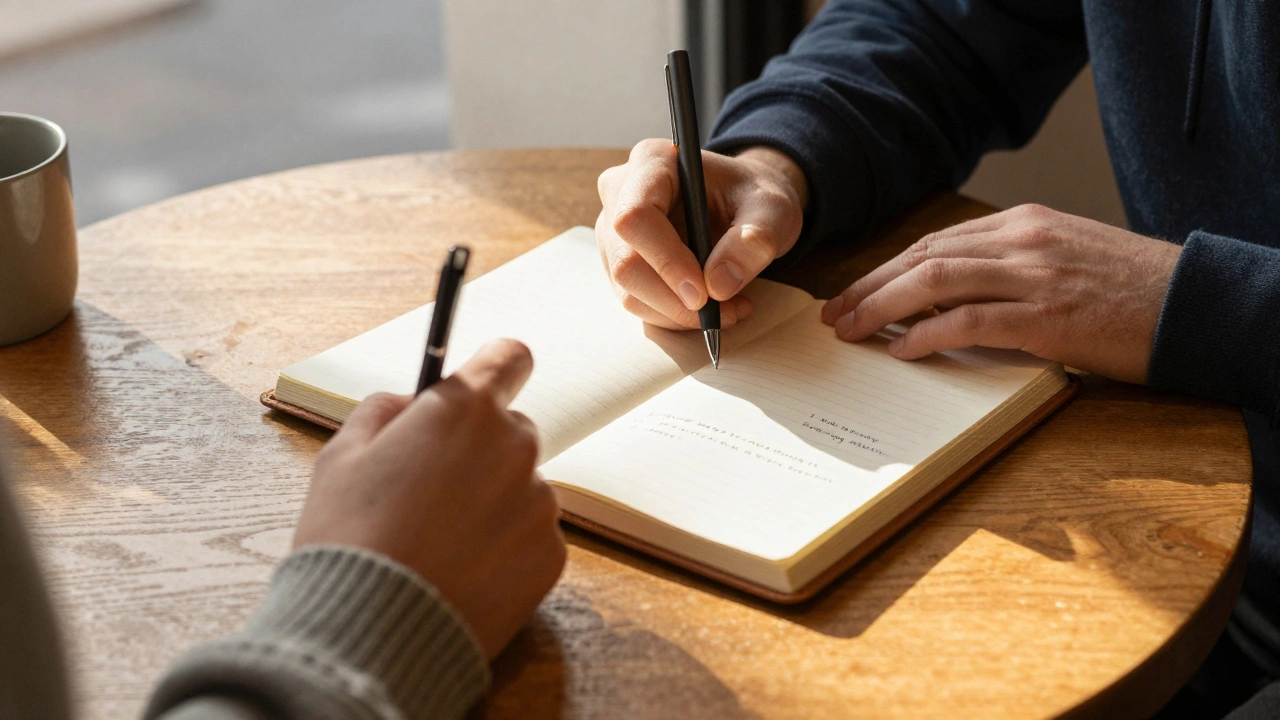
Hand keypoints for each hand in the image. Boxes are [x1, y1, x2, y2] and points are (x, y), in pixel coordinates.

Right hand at [293, 339, 564, 658]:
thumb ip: (383, 412)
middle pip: (511, 431)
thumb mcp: (341, 456)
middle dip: (480, 450)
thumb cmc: (349, 538)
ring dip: (492, 503)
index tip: (483, 386)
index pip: (509, 359)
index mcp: (465, 409)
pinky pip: (531, 536)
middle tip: (433, 491)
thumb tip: (411, 404)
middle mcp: (515, 447)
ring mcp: (539, 503)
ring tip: (440, 543)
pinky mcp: (551, 555)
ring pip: (521, 487)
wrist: (371, 633)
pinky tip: (462, 571)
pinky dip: (504, 549)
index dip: (494, 370)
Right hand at [596, 140, 807, 329]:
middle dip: (674, 300)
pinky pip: (637, 302)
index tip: (703, 293)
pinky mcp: (619, 261)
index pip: (635, 216)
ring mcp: (613, 231)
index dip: (666, 260)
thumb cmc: (753, 196)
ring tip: (729, 309)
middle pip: (625, 262)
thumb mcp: (773, 210)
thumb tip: (718, 286)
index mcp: (652, 162)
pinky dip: (674, 316)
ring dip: (678, 314)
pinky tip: (712, 308)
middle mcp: (621, 193)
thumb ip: (755, 241)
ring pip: (628, 291)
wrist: (743, 202)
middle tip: (723, 312)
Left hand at [820, 204, 1182, 383]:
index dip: (886, 270)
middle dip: (869, 287)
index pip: (935, 243)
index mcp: (1023, 224)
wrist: (1195, 304)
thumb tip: (945, 302)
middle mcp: (1022, 241)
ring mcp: (1034, 277)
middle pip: (923, 257)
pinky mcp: (1048, 318)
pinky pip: (970, 321)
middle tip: (835, 315)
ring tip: (853, 332)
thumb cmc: (1128, 291)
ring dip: (882, 308)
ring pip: (935, 281)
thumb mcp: (1063, 259)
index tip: (854, 293)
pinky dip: (928, 335)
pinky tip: (903, 351)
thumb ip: (1009, 269)